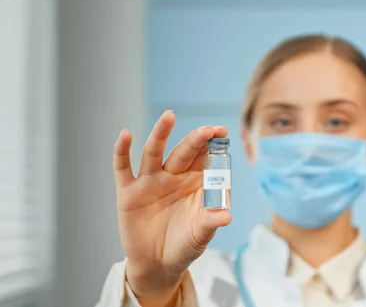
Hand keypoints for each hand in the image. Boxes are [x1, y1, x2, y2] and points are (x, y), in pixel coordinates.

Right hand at [113, 110, 231, 305]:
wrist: (158, 265)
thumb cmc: (185, 246)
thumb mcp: (200, 235)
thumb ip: (210, 222)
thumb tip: (226, 216)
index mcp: (193, 182)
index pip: (203, 157)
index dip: (211, 144)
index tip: (221, 131)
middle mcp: (172, 176)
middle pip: (182, 152)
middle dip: (194, 139)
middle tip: (207, 130)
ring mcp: (150, 182)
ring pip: (154, 152)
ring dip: (160, 134)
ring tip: (169, 116)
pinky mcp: (129, 192)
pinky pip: (123, 168)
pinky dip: (122, 151)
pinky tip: (125, 135)